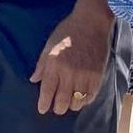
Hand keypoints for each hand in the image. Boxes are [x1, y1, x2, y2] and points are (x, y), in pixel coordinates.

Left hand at [29, 0, 112, 115]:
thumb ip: (42, 64)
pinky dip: (85, 101)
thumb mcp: (50, 44)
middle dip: (58, 108)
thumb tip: (34, 79)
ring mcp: (84, 75)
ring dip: (71, 105)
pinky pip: (90, 96)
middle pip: (62, 100)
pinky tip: (81, 98)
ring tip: (69, 103)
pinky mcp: (97, 76)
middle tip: (56, 108)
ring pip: (77, 102)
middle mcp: (69, 72)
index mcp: (55, 64)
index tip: (42, 109)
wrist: (91, 22)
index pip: (47, 90)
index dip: (44, 103)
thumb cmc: (68, 31)